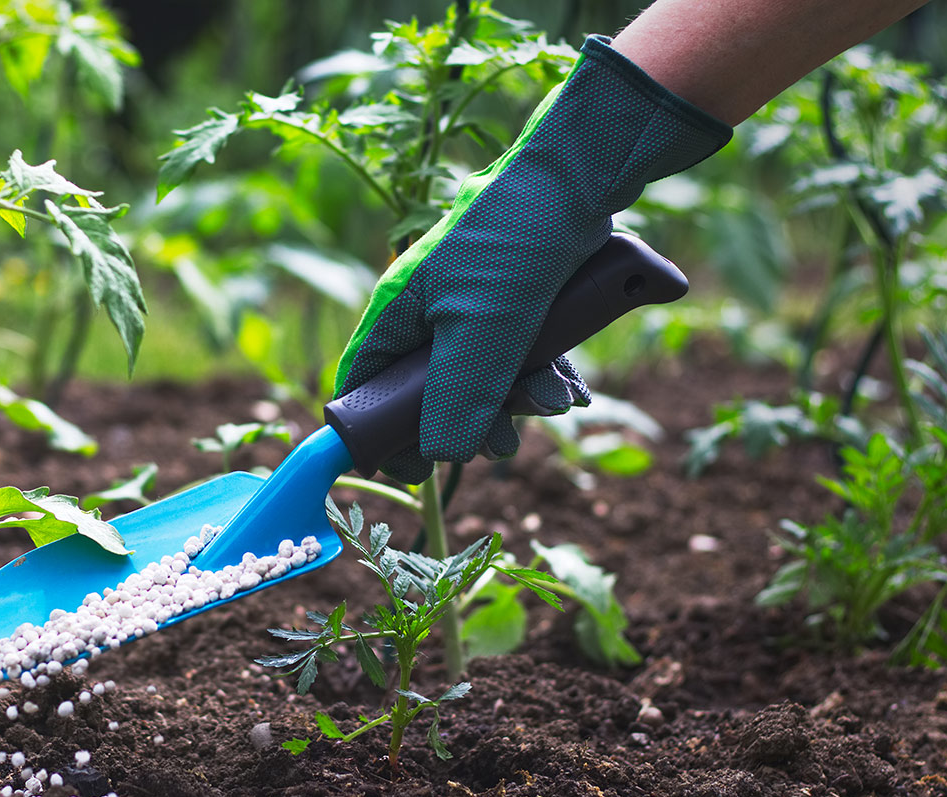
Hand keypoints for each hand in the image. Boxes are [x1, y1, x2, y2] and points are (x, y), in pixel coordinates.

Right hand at [335, 36, 730, 483]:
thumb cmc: (514, 245)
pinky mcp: (519, 301)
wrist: (581, 178)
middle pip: (432, 393)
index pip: (364, 386)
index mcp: (398, 314)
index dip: (380, 432)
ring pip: (485, 379)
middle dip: (473, 421)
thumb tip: (440, 456)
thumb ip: (456, 399)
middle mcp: (429, 312)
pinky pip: (523, 358)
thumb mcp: (481, 332)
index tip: (413, 468)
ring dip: (521, 401)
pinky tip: (573, 389)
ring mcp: (475, 307)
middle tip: (504, 439)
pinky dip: (546, 378)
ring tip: (555, 401)